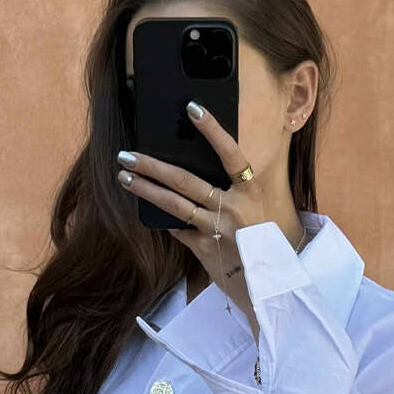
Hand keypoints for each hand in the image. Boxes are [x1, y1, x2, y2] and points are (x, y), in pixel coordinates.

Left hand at [116, 104, 266, 328]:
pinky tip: (150, 212)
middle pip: (186, 181)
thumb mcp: (258, 209)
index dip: (212, 130)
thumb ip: (236, 190)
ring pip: (174, 205)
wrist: (270, 285)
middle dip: (153, 166)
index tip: (192, 108)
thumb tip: (204, 167)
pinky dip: (166, 221)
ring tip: (124, 177)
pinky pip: (179, 230)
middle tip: (127, 154)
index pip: (230, 154)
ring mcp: (217, 230)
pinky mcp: (205, 250)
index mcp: (251, 192)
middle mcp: (234, 209)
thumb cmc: (264, 242)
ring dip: (146, 190)